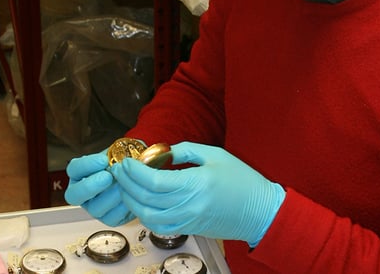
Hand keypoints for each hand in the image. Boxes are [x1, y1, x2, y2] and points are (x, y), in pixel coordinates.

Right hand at [64, 148, 134, 226]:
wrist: (137, 179)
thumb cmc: (124, 165)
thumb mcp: (120, 152)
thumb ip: (118, 151)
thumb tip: (124, 153)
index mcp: (80, 174)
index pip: (74, 169)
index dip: (87, 165)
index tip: (103, 160)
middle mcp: (83, 193)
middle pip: (75, 194)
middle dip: (91, 186)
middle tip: (107, 177)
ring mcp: (94, 207)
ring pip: (95, 208)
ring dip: (111, 196)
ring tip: (124, 185)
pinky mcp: (108, 219)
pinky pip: (112, 217)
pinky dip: (122, 207)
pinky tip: (130, 196)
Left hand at [110, 142, 284, 246]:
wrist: (260, 211)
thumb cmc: (241, 179)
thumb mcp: (214, 154)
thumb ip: (184, 150)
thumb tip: (159, 151)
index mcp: (195, 184)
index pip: (152, 181)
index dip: (134, 171)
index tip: (126, 161)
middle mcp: (187, 205)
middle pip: (144, 198)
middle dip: (126, 184)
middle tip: (119, 170)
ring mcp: (186, 220)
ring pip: (146, 216)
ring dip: (131, 200)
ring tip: (126, 185)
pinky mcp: (187, 229)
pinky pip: (157, 225)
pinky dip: (143, 213)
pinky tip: (141, 200)